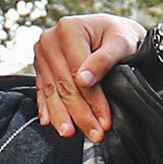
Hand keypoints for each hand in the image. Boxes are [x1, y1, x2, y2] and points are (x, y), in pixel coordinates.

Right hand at [33, 14, 144, 142]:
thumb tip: (84, 80)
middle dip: (79, 113)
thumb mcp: (121, 42)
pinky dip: (48, 108)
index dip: (91, 99)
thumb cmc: (120, 35)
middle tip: (94, 134)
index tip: (104, 121)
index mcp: (68, 28)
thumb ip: (104, 59)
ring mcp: (43, 54)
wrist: (112, 31)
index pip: (77, 71)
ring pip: (51, 91)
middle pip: (63, 84)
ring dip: (61, 116)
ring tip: (71, 134)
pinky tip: (52, 123)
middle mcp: (50, 39)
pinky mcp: (41, 66)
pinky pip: (43, 90)